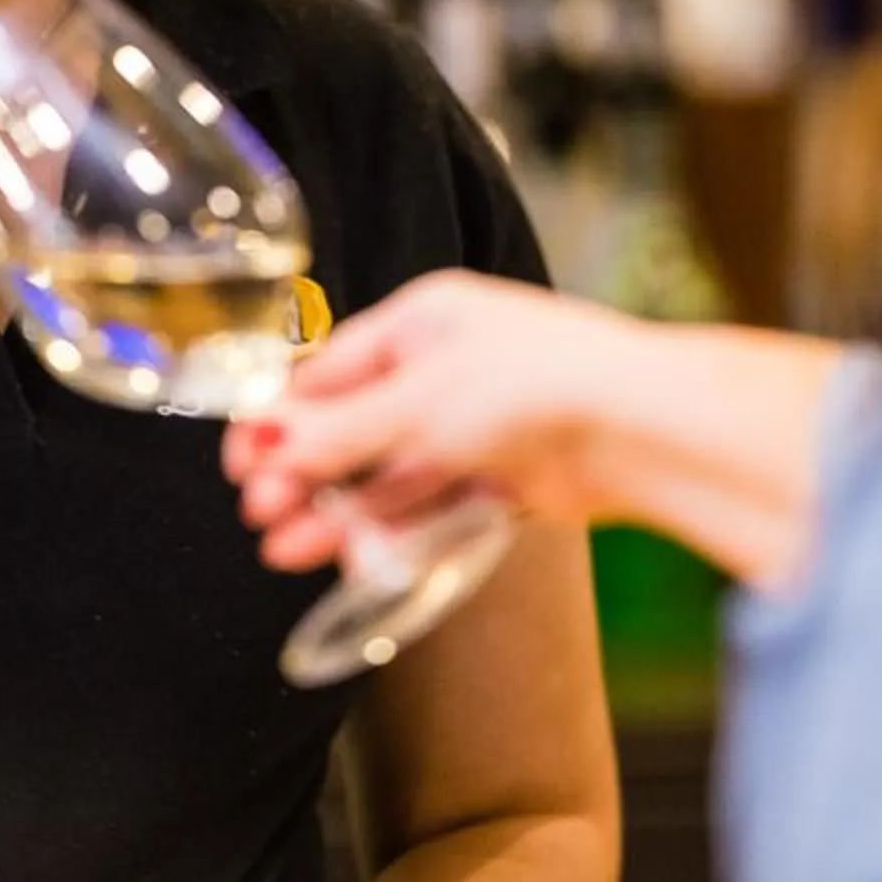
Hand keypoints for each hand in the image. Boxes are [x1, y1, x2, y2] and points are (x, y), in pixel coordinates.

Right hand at [223, 270, 632, 572]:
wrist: (642, 428)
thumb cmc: (534, 383)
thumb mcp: (418, 404)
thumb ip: (338, 432)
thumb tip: (262, 446)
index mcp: (423, 321)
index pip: (330, 370)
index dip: (281, 418)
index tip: (239, 461)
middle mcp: (447, 370)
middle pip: (355, 428)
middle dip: (303, 473)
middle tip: (259, 512)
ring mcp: (479, 427)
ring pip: (390, 475)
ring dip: (339, 512)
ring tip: (286, 550)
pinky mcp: (508, 479)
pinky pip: (434, 507)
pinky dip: (393, 532)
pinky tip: (355, 559)